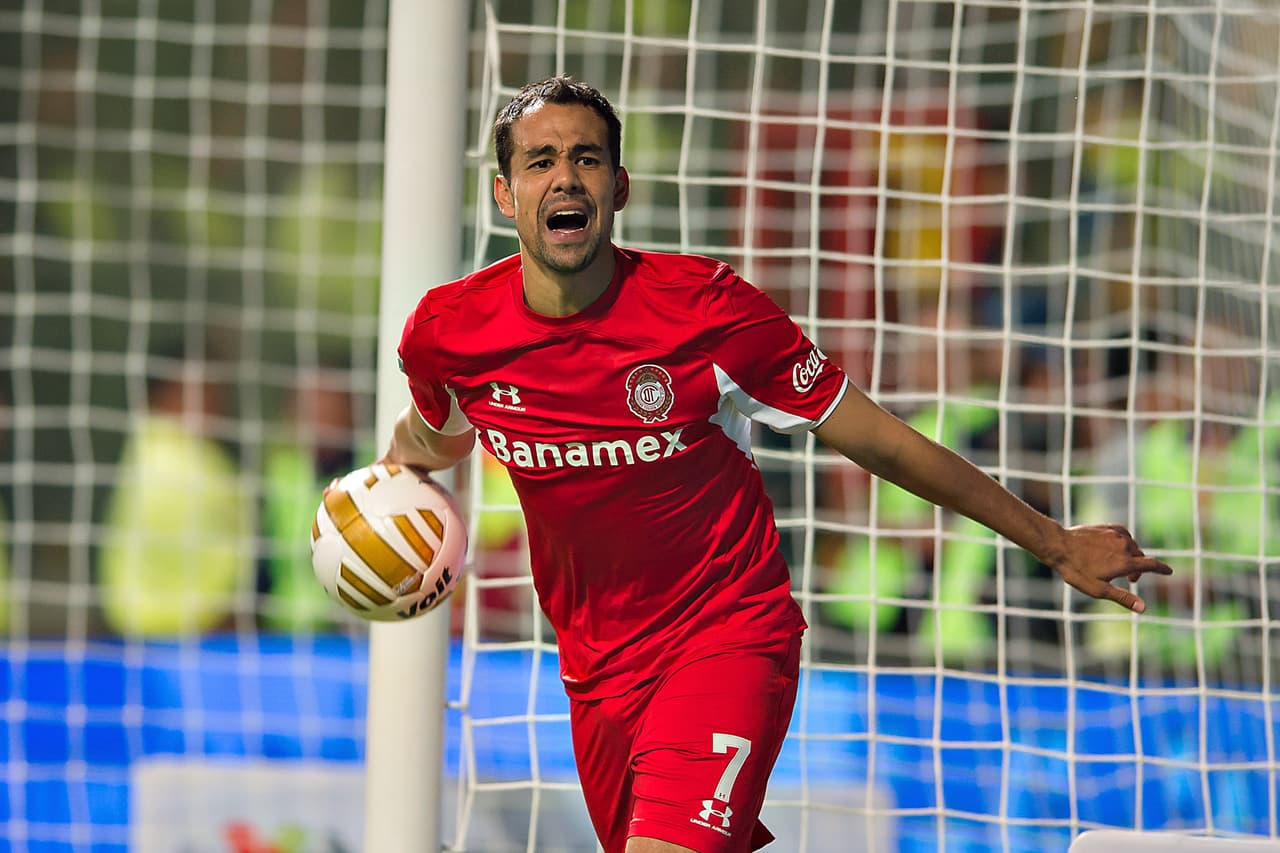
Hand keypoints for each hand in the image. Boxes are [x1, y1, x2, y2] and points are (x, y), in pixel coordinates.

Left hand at [1050, 524, 1172, 612]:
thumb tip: (1143, 608)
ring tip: (1119, 564)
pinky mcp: (1107, 527)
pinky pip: (1123, 534)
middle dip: (1139, 568)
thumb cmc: (1076, 571)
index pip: (1152, 565)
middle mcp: (1124, 546)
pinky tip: (1116, 547)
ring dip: (1130, 555)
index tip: (1169, 571)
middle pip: (1140, 557)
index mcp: (1125, 562)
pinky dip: (1124, 542)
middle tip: (1130, 579)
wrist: (1058, 546)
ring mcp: (1115, 534)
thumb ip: (1123, 598)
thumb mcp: (1099, 590)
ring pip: (1132, 545)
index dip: (1162, 569)